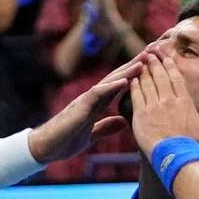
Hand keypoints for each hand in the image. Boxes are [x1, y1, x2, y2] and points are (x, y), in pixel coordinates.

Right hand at [28, 53, 146, 162]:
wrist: (44, 149)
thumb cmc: (65, 141)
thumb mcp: (92, 135)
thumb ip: (106, 127)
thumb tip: (123, 121)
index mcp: (97, 104)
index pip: (120, 85)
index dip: (137, 74)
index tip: (153, 64)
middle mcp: (93, 98)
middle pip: (118, 77)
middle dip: (136, 64)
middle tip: (154, 50)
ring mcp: (85, 101)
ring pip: (109, 81)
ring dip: (127, 70)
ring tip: (144, 60)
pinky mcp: (79, 108)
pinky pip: (97, 94)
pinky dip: (111, 87)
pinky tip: (125, 81)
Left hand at [130, 54, 198, 160]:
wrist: (177, 158)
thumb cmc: (195, 147)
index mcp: (185, 102)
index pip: (177, 79)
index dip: (171, 67)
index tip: (168, 59)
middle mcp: (169, 101)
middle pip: (160, 77)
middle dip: (155, 64)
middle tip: (150, 55)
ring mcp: (154, 107)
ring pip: (147, 84)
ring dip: (144, 72)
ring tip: (140, 63)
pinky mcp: (141, 115)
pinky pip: (136, 96)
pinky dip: (134, 86)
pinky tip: (132, 80)